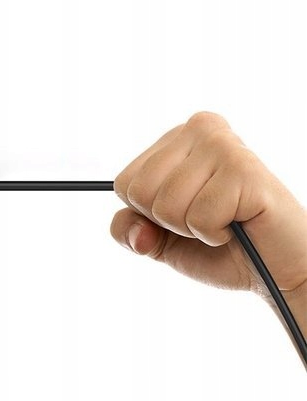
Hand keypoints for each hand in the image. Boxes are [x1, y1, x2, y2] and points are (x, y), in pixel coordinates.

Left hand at [110, 112, 306, 305]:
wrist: (277, 272)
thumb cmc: (221, 248)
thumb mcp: (160, 240)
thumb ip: (128, 230)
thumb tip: (136, 232)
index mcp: (175, 137)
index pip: (124, 183)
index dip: (148, 214)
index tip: (185, 213)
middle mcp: (198, 129)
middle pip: (140, 192)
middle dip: (170, 223)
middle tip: (208, 218)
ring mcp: (222, 145)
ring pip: (167, 205)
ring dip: (194, 230)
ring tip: (225, 220)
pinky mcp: (244, 169)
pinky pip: (199, 217)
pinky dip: (215, 235)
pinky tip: (239, 223)